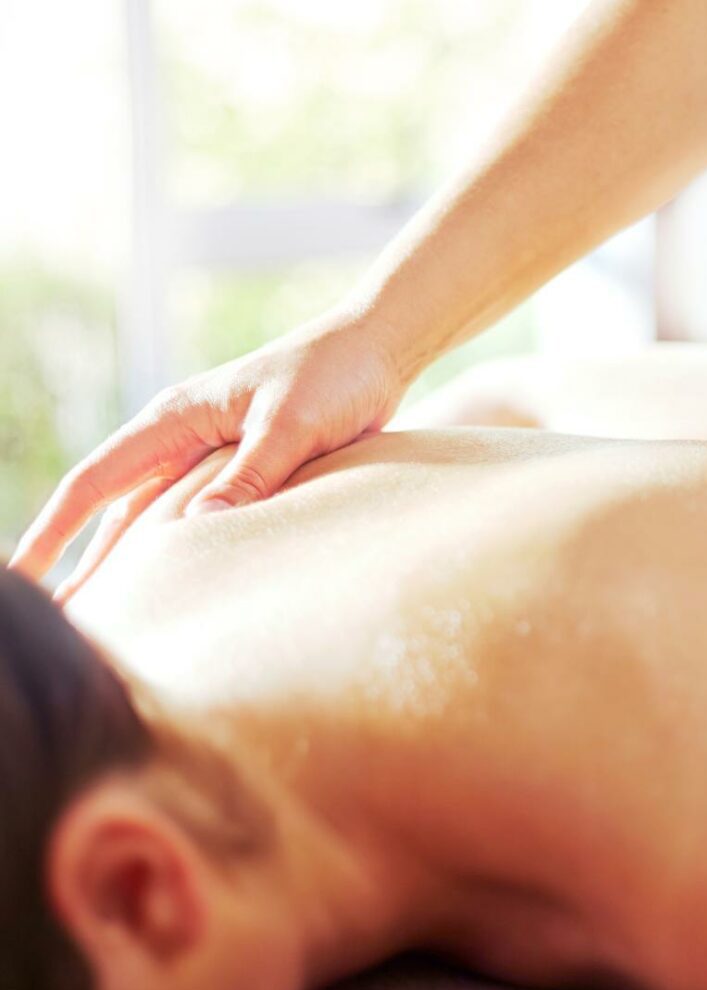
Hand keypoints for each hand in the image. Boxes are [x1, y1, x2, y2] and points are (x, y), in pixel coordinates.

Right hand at [8, 315, 403, 599]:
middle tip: (69, 623)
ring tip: (116, 619)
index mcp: (176, 419)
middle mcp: (183, 440)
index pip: (95, 482)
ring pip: (156, 519)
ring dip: (135, 563)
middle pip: (117, 511)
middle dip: (86, 563)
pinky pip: (202, 518)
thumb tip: (196, 529)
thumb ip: (249, 474)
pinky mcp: (247, 470)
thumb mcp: (290, 424)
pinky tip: (184, 586)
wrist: (373, 351)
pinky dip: (185, 551)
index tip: (23, 576)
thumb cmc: (331, 375)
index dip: (53, 531)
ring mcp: (212, 457)